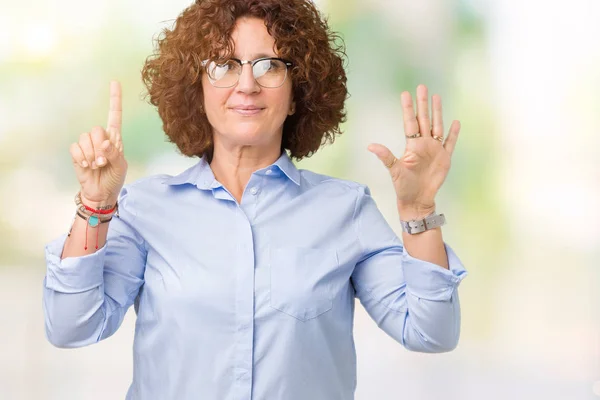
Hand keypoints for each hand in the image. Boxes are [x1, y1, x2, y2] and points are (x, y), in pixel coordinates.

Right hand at [69, 81, 127, 206]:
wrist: (101, 193)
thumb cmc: (114, 178)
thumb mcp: (120, 167)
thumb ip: (114, 154)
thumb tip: (105, 143)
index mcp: (115, 139)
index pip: (114, 115)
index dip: (115, 99)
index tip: (115, 82)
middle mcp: (100, 138)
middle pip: (97, 129)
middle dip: (100, 148)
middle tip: (104, 162)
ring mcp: (88, 145)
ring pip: (85, 138)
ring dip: (92, 155)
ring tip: (96, 166)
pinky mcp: (77, 153)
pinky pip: (75, 147)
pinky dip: (81, 157)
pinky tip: (86, 165)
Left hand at [368, 84, 459, 217]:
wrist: (417, 200)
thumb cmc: (403, 186)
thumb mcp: (394, 170)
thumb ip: (385, 156)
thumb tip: (370, 146)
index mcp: (411, 145)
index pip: (410, 122)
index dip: (408, 108)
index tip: (406, 93)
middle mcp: (423, 144)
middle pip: (424, 119)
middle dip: (423, 104)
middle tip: (422, 87)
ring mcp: (435, 150)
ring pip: (438, 126)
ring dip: (438, 113)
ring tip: (437, 97)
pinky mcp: (444, 158)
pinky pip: (450, 143)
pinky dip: (453, 133)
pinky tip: (455, 121)